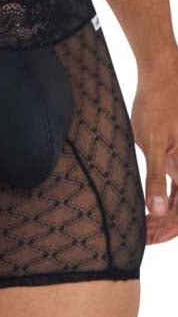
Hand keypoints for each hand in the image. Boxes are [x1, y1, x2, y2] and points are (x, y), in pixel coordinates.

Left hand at [131, 53, 177, 243]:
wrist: (164, 77)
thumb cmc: (156, 106)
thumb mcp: (151, 142)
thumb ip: (156, 177)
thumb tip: (157, 210)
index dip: (167, 229)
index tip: (146, 239)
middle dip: (164, 226)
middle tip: (142, 237)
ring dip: (164, 214)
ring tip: (144, 226)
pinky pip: (177, 183)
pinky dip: (165, 197)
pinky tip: (150, 205)